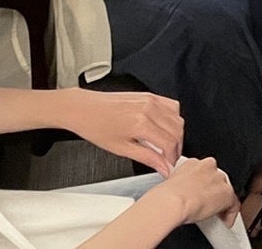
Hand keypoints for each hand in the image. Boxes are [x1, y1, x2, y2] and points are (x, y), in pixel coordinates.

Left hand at [65, 90, 183, 174]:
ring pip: (178, 118)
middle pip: (177, 130)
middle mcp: (149, 109)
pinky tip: (164, 128)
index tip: (169, 166)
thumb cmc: (96, 127)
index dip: (172, 158)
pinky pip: (171, 106)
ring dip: (176, 133)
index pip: (169, 143)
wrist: (84, 109)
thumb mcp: (121, 149)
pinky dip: (173, 118)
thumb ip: (147, 158)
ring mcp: (151, 99)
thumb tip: (163, 167)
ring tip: (166, 145)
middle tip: (168, 159)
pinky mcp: (149, 95)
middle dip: (176, 147)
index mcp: (141, 124)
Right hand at [150, 157, 239, 226]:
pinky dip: (230, 215)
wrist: (171, 202)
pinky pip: (233, 205)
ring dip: (221, 202)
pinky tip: (224, 221)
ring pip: (225, 191)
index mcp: (192, 163)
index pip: (204, 172)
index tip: (199, 194)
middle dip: (213, 192)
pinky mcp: (227, 194)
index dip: (203, 185)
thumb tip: (180, 194)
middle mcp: (208, 166)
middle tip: (206, 205)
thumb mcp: (171, 184)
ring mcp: (219, 179)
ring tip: (214, 214)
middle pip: (217, 179)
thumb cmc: (166, 196)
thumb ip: (181, 185)